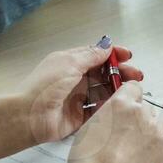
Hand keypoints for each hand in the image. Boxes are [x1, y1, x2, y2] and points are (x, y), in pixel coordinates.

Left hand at [19, 44, 144, 145]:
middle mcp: (75, 79)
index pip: (97, 55)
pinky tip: (118, 104)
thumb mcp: (70, 63)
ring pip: (103, 91)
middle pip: (104, 74)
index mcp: (71, 62)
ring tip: (131, 90)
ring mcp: (77, 98)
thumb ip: (92, 55)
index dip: (113, 54)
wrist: (27, 117)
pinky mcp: (78, 116)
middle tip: (136, 75)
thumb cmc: (45, 86)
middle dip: (121, 72)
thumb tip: (107, 45)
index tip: (128, 56)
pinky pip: (98, 110)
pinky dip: (108, 107)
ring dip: (117, 89)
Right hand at [64, 81, 162, 162]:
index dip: (132, 97)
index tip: (131, 103)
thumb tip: (113, 114)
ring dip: (155, 127)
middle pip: (147, 106)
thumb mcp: (90, 126)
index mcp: (121, 103)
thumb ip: (107, 114)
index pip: (134, 88)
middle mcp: (141, 112)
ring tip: (144, 141)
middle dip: (140, 117)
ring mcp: (155, 128)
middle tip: (131, 132)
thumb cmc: (90, 160)